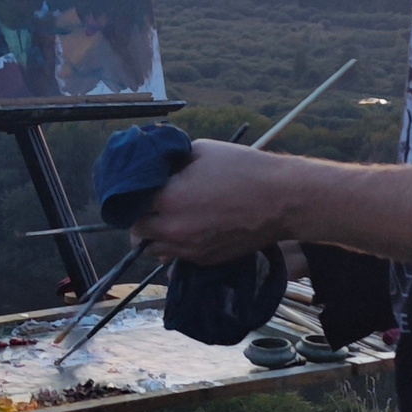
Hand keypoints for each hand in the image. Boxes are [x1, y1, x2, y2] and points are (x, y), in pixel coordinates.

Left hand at [130, 140, 295, 265]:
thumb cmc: (243, 169)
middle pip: (136, 231)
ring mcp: (189, 249)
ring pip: (153, 250)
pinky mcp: (204, 260)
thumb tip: (153, 166)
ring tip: (169, 218)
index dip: (132, 196)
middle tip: (152, 204)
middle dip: (141, 217)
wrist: (282, 200)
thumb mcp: (200, 151)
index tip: (140, 189)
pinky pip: (176, 257)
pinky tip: (189, 227)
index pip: (129, 205)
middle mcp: (173, 230)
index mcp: (167, 199)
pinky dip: (176, 245)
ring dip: (155, 236)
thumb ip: (170, 162)